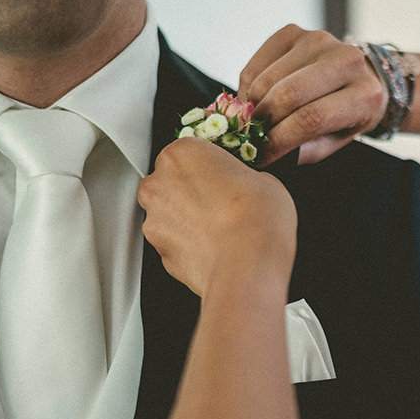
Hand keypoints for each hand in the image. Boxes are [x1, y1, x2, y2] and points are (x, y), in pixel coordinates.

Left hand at [138, 138, 296, 297]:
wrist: (247, 267)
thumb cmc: (256, 221)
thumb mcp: (264, 181)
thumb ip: (241, 177)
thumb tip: (244, 186)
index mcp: (182, 153)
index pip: (188, 151)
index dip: (208, 166)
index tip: (222, 176)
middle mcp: (159, 183)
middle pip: (169, 181)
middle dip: (189, 192)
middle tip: (221, 203)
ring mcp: (155, 220)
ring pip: (167, 215)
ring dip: (186, 220)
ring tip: (219, 230)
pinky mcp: (158, 253)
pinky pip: (172, 243)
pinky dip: (187, 246)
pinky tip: (213, 249)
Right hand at [238, 25, 386, 164]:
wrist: (359, 75)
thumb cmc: (345, 114)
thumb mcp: (334, 140)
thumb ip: (304, 149)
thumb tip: (263, 151)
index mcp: (364, 94)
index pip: (312, 118)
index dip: (280, 140)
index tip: (262, 155)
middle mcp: (346, 60)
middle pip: (288, 94)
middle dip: (262, 121)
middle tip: (252, 136)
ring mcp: (319, 40)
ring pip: (268, 79)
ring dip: (252, 105)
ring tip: (254, 120)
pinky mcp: (294, 32)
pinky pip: (257, 64)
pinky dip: (248, 87)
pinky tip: (256, 99)